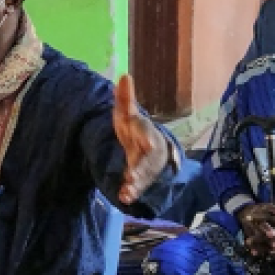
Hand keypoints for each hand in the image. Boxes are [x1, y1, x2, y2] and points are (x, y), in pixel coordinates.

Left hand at [113, 75, 170, 203]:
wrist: (150, 148)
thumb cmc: (135, 128)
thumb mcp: (127, 113)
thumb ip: (124, 98)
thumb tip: (124, 75)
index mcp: (146, 133)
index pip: (149, 135)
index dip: (149, 139)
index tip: (149, 144)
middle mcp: (149, 152)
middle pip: (147, 160)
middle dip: (141, 168)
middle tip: (131, 176)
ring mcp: (146, 167)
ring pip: (143, 176)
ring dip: (136, 184)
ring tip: (126, 192)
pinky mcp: (141, 179)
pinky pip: (138, 187)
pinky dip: (132, 193)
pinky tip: (124, 198)